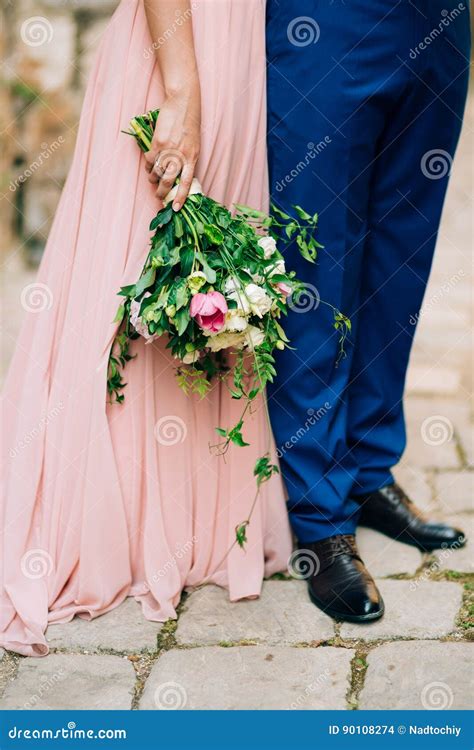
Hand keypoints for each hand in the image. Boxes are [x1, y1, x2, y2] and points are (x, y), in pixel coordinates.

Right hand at [144, 83, 200, 210]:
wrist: (184, 103)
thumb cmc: (190, 124)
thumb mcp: (194, 144)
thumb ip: (187, 159)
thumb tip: (178, 174)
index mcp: (193, 158)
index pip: (186, 183)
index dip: (181, 197)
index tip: (175, 208)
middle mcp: (180, 156)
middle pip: (169, 181)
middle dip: (162, 192)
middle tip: (158, 195)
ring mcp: (168, 150)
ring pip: (157, 172)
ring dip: (153, 178)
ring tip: (153, 179)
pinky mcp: (158, 142)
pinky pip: (149, 160)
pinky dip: (148, 165)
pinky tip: (149, 166)